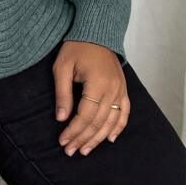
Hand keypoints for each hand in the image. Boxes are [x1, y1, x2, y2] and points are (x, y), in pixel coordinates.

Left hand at [52, 41, 129, 156]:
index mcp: (97, 84)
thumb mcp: (62, 67)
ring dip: (97, 138)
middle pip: (98, 122)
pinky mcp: (123, 89)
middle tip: (70, 150)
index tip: (62, 141)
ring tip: (85, 150)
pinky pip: (124, 113)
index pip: (85, 115)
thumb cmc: (76, 48)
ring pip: (111, 122)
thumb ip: (63, 93)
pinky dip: (118, 128)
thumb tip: (61, 118)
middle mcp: (113, 90)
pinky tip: (109, 139)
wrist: (96, 33)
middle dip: (83, 138)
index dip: (73, 130)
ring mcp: (121, 90)